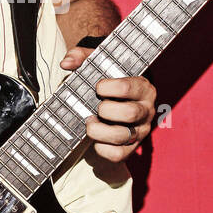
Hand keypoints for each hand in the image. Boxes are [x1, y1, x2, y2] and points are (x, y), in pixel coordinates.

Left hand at [60, 46, 155, 161]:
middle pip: (130, 113)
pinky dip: (102, 149)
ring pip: (123, 136)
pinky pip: (118, 155)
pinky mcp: (132, 148)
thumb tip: (66, 63)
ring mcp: (141, 131)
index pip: (129, 87)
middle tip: (96, 107)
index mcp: (143, 87)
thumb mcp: (102, 65)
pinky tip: (96, 139)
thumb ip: (84, 58)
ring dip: (99, 131)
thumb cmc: (111, 82)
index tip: (98, 87)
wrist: (121, 102)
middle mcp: (147, 110)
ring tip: (90, 123)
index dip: (109, 87)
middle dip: (106, 110)